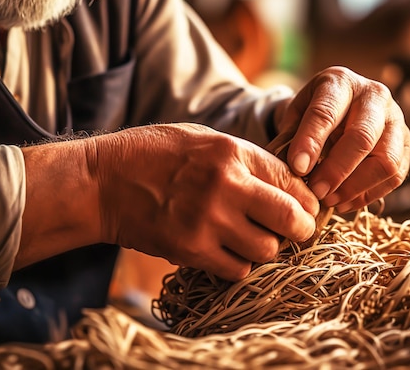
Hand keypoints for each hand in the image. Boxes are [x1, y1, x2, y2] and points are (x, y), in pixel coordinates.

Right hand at [90, 123, 318, 280]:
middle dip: (300, 229)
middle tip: (294, 231)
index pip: (292, 181)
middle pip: (291, 220)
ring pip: (266, 250)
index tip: (306, 209)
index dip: (307, 200)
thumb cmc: (152, 154)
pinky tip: (229, 252)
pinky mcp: (190, 250)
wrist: (102, 182)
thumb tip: (285, 182)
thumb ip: (244, 159)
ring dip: (266, 249)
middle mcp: (226, 186)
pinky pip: (237, 270)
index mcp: (231, 152)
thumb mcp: (202, 139)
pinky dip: (240, 265)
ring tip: (253, 240)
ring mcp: (208, 221)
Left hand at [272, 66, 409, 212]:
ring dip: (355, 187)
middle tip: (315, 192)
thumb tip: (284, 171)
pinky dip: (368, 195)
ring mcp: (395, 120)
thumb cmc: (312, 114)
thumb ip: (289, 138)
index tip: (297, 168)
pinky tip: (343, 202)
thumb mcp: (295, 115)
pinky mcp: (405, 146)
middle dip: (336, 170)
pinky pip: (394, 176)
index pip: (326, 111)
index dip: (311, 142)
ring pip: (386, 161)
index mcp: (340, 82)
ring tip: (329, 200)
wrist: (341, 108)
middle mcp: (374, 96)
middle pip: (362, 137)